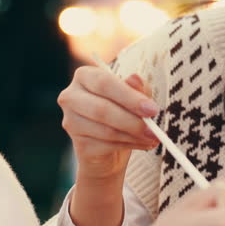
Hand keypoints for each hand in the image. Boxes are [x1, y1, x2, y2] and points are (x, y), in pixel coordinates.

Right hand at [58, 66, 159, 180]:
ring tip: (152, 137)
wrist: (110, 149)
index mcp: (84, 76)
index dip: (129, 96)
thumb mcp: (135, 96)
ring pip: (107, 130)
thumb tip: (135, 78)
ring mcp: (71, 122)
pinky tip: (143, 144)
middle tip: (153, 129)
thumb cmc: (123, 112)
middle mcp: (71, 96)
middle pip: (102, 109)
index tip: (152, 109)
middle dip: (133, 120)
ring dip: (135, 135)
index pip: (104, 83)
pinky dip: (130, 145)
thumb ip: (137, 87)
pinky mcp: (79, 145)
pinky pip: (107, 146)